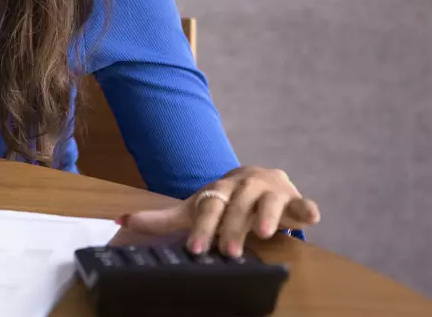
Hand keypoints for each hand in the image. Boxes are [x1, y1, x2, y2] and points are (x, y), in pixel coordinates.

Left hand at [118, 166, 320, 257]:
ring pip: (267, 203)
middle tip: (228, 251)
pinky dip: (307, 209)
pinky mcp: (294, 200)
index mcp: (218, 190)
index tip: (195, 248)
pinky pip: (302, 204)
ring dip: (265, 216)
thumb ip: (161, 218)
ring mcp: (270, 192)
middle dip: (231, 228)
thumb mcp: (193, 207)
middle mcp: (243, 187)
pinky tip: (311, 216)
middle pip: (236, 207)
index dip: (202, 227)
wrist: (258, 178)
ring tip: (262, 233)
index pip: (208, 207)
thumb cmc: (222, 200)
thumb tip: (120, 220)